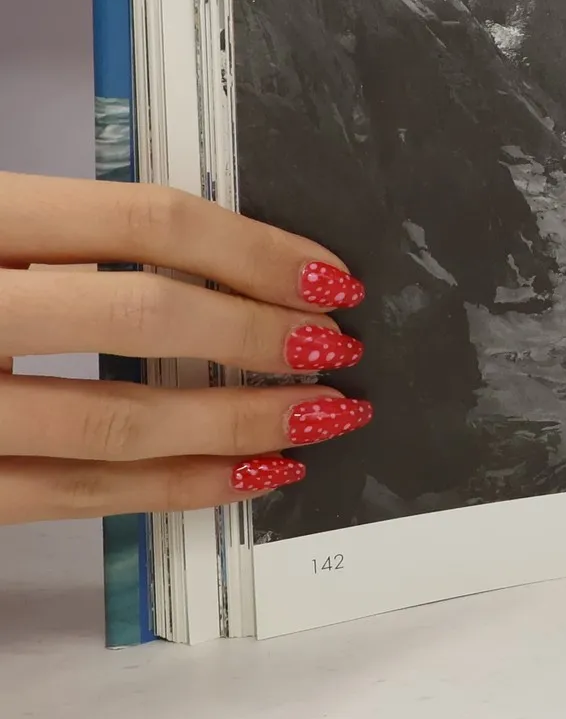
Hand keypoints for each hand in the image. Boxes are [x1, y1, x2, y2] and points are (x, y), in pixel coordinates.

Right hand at [0, 172, 369, 523]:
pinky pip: (72, 497)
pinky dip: (172, 491)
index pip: (148, 221)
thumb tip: (222, 255)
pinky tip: (241, 479)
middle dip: (262, 337)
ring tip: (318, 418)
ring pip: (116, 423)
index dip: (256, 248)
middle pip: (144, 319)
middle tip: (339, 348)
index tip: (328, 272)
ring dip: (238, 425)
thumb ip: (77, 232)